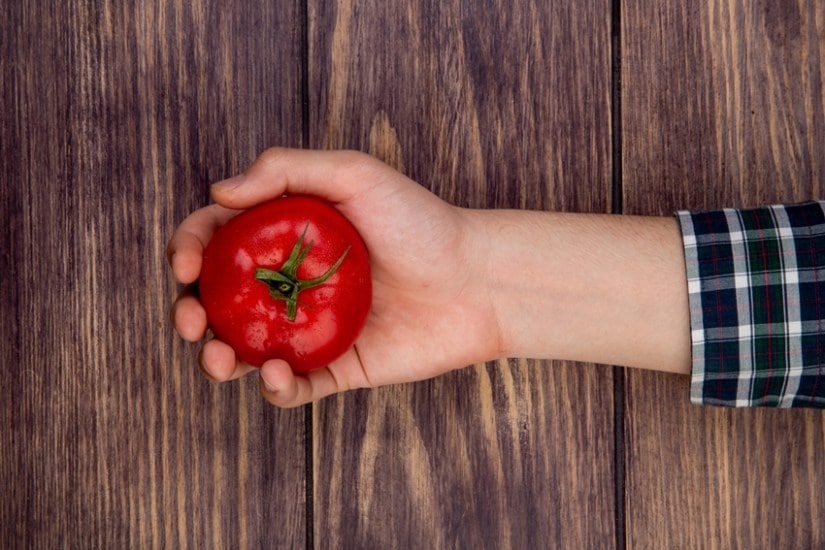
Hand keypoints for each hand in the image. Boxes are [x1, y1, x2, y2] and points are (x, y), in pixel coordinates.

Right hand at [168, 148, 501, 406]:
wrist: (477, 280)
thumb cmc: (420, 221)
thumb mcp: (354, 174)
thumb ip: (287, 170)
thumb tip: (219, 192)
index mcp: (285, 238)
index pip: (218, 242)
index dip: (188, 250)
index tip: (183, 263)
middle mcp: (289, 285)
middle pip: (219, 302)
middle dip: (189, 313)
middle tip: (190, 320)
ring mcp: (309, 330)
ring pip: (244, 352)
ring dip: (217, 361)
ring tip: (220, 358)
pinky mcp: (336, 368)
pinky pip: (293, 388)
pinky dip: (275, 388)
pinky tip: (277, 374)